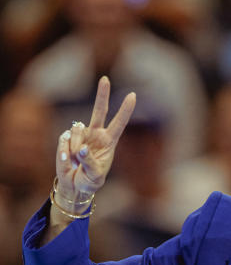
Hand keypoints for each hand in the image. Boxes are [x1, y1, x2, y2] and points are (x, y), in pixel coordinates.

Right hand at [56, 76, 135, 201]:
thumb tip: (82, 148)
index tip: (133, 95)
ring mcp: (80, 135)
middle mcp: (96, 134)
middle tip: (105, 78)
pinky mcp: (66, 138)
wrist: (74, 185)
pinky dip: (65, 152)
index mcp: (109, 141)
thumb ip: (90, 162)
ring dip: (75, 148)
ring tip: (77, 161)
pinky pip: (64, 140)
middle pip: (99, 110)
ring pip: (76, 131)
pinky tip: (68, 160)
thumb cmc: (90, 181)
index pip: (119, 123)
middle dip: (102, 94)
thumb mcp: (95, 176)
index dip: (125, 110)